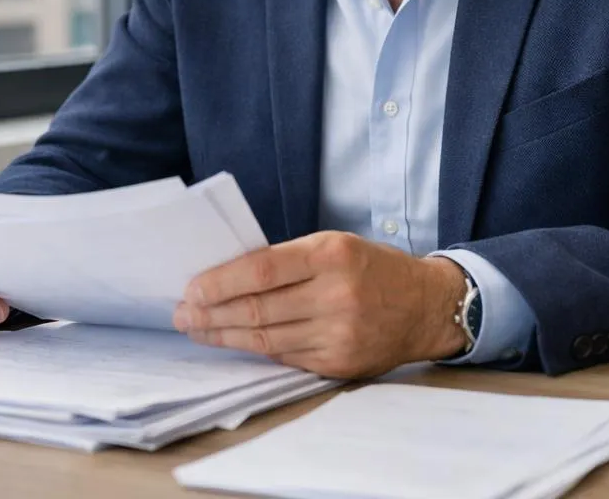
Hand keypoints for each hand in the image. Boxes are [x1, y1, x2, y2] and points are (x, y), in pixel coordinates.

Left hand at [172, 231, 469, 378]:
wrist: (426, 306)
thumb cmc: (373, 268)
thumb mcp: (335, 245)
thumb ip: (288, 260)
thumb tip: (228, 277)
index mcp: (333, 255)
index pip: (262, 271)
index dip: (220, 283)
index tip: (192, 289)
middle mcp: (337, 295)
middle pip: (258, 310)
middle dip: (212, 314)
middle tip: (183, 314)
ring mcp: (339, 334)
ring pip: (266, 339)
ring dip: (224, 336)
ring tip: (198, 330)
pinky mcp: (339, 363)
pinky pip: (286, 357)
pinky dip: (257, 349)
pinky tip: (235, 343)